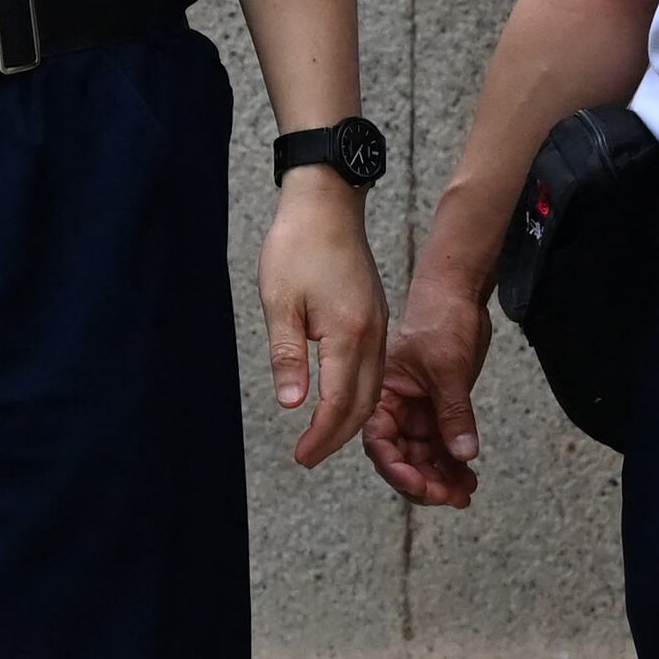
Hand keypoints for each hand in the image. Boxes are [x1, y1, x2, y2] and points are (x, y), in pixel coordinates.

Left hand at [259, 175, 388, 469]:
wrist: (327, 203)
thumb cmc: (298, 245)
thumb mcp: (280, 302)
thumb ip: (288, 355)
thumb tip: (293, 403)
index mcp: (349, 332)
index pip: (340, 401)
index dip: (322, 435)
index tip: (303, 456)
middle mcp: (373, 334)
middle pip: (364, 402)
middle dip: (338, 435)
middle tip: (309, 456)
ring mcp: (379, 324)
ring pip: (375, 387)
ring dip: (351, 417)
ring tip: (322, 436)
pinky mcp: (375, 316)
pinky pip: (375, 368)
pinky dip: (359, 393)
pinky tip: (337, 398)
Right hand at [365, 267, 491, 509]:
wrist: (459, 297)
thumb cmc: (441, 321)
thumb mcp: (448, 369)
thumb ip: (454, 414)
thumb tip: (463, 456)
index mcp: (383, 397)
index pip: (380, 444)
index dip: (398, 470)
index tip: (422, 486)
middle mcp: (396, 409)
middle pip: (401, 459)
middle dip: (424, 482)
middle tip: (451, 496)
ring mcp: (417, 412)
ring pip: (423, 459)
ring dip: (442, 479)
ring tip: (465, 494)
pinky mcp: (438, 411)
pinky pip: (442, 448)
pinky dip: (454, 465)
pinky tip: (469, 480)